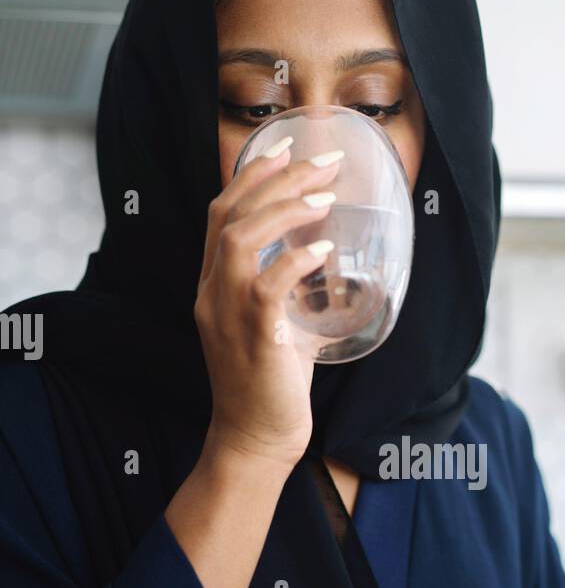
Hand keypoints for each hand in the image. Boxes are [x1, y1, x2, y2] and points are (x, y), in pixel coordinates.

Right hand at [194, 142, 342, 472]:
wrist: (256, 439)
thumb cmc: (271, 383)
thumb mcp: (279, 324)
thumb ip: (291, 291)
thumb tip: (329, 261)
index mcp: (214, 286)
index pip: (220, 214)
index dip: (252, 176)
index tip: (286, 147)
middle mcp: (212, 294)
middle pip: (229, 215)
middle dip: (276, 179)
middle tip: (322, 161)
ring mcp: (228, 315)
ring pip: (238, 241)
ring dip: (283, 211)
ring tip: (323, 197)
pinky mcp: (254, 339)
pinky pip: (266, 287)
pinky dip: (294, 261)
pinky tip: (322, 248)